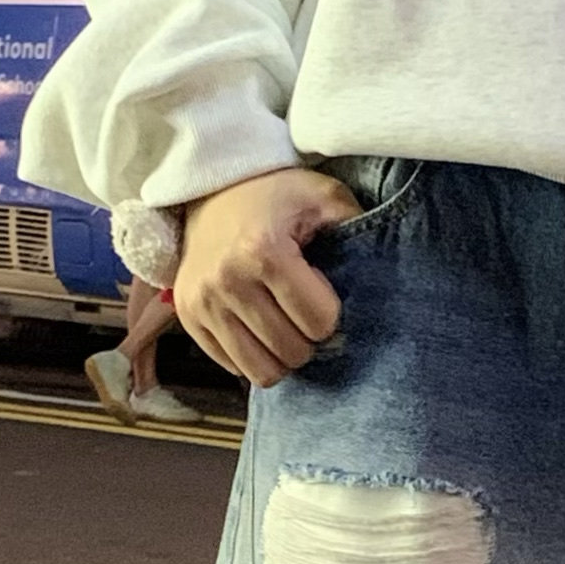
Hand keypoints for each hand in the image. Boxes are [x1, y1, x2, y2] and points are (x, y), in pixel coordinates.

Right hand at [175, 166, 362, 387]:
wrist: (212, 191)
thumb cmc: (277, 198)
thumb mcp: (324, 196)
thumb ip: (355, 226)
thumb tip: (377, 271)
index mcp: (264, 251)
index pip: (320, 324)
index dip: (329, 311)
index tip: (317, 287)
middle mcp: (227, 280)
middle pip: (292, 353)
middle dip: (307, 337)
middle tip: (301, 310)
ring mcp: (202, 302)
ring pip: (261, 372)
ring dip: (280, 356)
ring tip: (282, 324)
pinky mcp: (187, 318)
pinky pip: (233, 368)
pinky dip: (251, 355)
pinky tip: (255, 324)